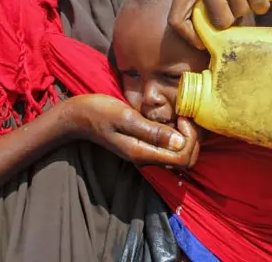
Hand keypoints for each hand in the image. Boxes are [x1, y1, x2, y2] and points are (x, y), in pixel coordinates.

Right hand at [65, 94, 200, 168]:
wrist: (78, 117)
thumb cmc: (99, 112)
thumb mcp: (125, 117)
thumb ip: (151, 131)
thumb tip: (179, 142)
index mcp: (142, 153)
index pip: (182, 159)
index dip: (190, 139)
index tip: (182, 117)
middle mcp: (146, 157)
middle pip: (184, 159)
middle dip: (193, 139)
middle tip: (186, 115)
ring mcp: (145, 152)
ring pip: (178, 154)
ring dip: (187, 137)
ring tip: (181, 115)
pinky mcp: (143, 144)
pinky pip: (169, 146)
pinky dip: (178, 134)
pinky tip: (172, 118)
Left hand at [169, 0, 271, 48]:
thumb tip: (213, 31)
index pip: (176, 18)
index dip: (189, 37)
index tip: (203, 43)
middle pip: (219, 20)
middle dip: (231, 21)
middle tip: (237, 10)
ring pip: (240, 11)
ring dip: (248, 7)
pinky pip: (257, 2)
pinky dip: (262, 2)